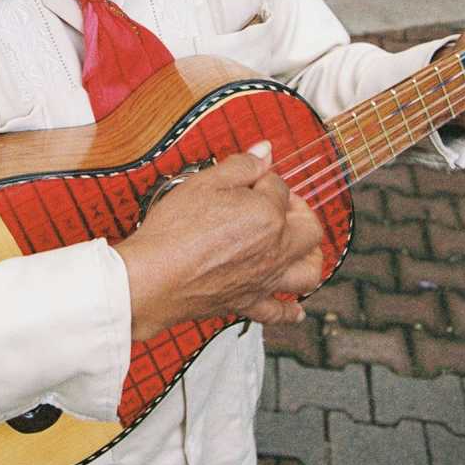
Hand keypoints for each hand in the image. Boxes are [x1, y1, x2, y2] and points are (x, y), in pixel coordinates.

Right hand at [113, 140, 322, 339]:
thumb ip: (240, 166)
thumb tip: (264, 152)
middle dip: (299, 210)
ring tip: (298, 246)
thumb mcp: (204, 183)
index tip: (247, 178)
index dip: (262, 178)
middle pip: (310, 228)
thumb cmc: (174, 231)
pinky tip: (295, 310)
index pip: (278, 187)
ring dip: (310, 256)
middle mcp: (275, 250)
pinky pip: (279, 312)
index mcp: (268, 215)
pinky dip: (291, 311)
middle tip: (279, 204)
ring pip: (309, 272)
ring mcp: (264, 280)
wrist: (153, 278)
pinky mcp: (248, 303)